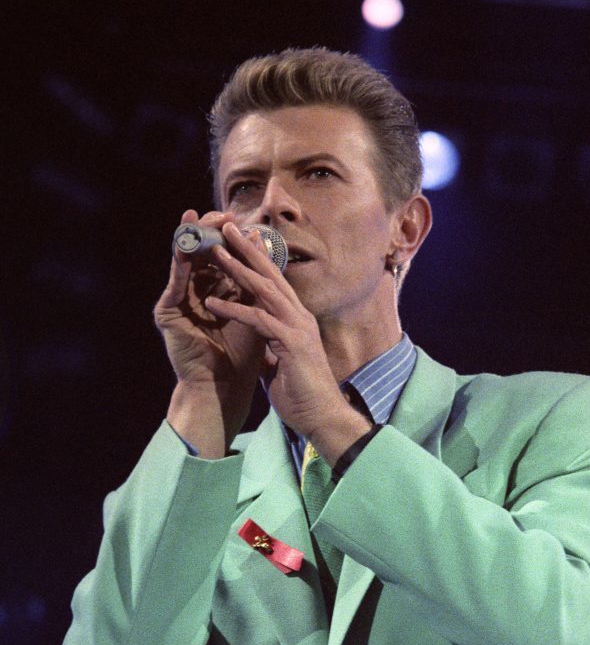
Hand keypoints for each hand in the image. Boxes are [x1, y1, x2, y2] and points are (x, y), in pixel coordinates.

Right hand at [155, 209, 266, 395]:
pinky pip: (176, 282)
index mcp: (217, 293)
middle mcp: (196, 294)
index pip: (221, 258)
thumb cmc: (243, 353)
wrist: (226, 386)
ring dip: (193, 240)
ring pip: (186, 263)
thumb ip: (251, 275)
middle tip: (221, 213)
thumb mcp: (251, 306)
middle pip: (201, 255)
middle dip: (211, 232)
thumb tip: (257, 236)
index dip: (229, 239)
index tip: (242, 220)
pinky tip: (186, 245)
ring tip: (199, 217)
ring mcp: (180, 302)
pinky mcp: (167, 312)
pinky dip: (181, 263)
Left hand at [204, 224, 369, 456]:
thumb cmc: (301, 393)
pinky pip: (258, 320)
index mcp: (296, 319)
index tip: (238, 241)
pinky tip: (212, 303)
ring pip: (264, 290)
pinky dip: (234, 310)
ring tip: (215, 252)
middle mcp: (299, 317)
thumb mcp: (279, 363)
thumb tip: (258, 343)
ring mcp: (297, 328)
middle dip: (248, 249)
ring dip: (238, 269)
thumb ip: (270, 346)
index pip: (274, 282)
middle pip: (271, 275)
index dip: (256, 259)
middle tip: (227, 226)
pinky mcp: (291, 343)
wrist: (321, 417)